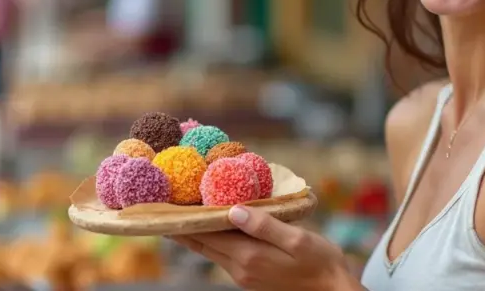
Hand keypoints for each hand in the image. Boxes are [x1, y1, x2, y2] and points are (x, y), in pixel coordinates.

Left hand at [171, 205, 357, 290]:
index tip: (165, 207)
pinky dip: (215, 240)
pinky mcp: (253, 277)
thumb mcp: (297, 240)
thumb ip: (264, 225)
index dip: (185, 220)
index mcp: (249, 256)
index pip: (207, 235)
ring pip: (212, 251)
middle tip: (164, 209)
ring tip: (184, 215)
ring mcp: (245, 275)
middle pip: (203, 245)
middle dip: (183, 228)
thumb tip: (233, 210)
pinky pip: (225, 255)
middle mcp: (241, 268)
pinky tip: (216, 228)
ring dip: (197, 234)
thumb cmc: (321, 263)